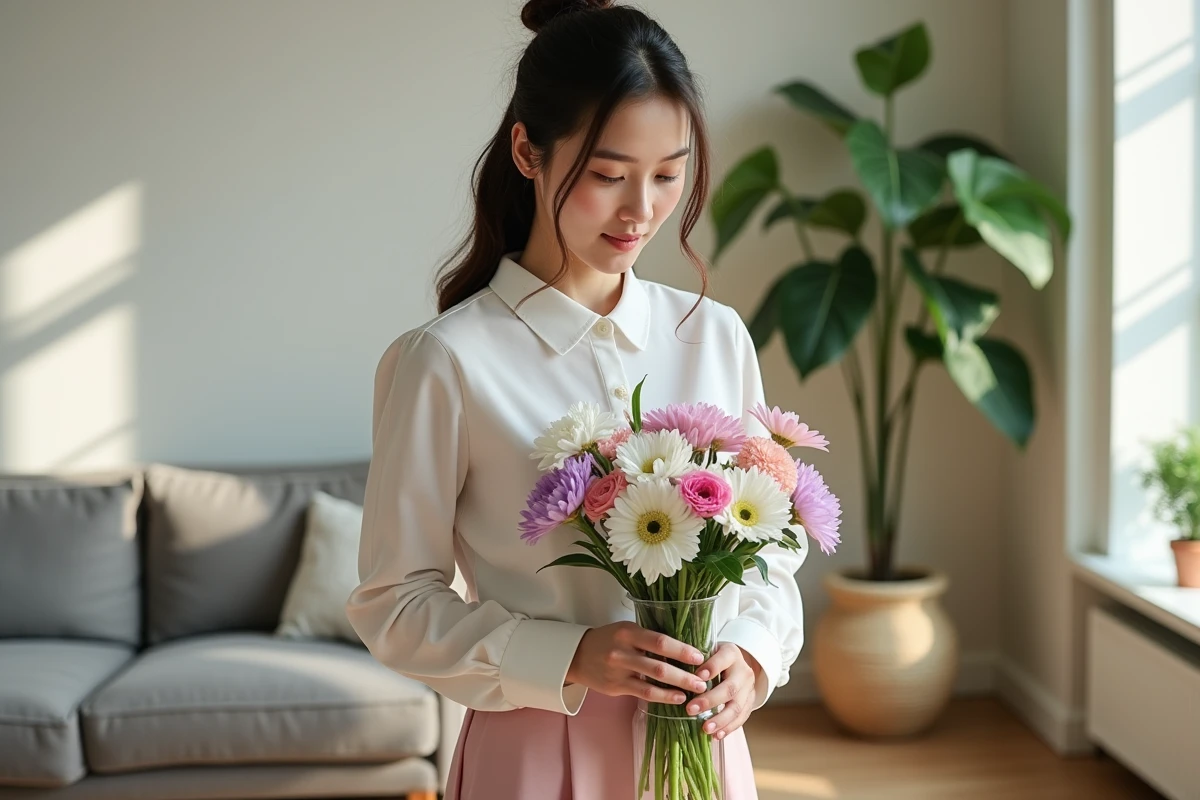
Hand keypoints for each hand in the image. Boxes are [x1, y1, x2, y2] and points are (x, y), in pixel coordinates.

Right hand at [566, 622, 708, 704]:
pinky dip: (663, 697)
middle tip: (704, 681)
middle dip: (685, 675)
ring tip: (695, 692)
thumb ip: (649, 638)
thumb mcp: (627, 631)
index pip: (660, 642)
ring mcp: (618, 671)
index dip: (682, 650)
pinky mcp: (616, 687)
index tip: (700, 657)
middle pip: (659, 665)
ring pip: (653, 683)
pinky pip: (644, 694)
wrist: (578, 655)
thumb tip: (683, 648)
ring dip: (677, 688)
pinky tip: (677, 698)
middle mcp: (622, 652)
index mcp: (628, 632)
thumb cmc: (609, 640)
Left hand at [685, 642, 760, 739]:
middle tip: (690, 710)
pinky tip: (717, 735)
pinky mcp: (750, 703)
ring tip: (705, 729)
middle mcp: (743, 671)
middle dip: (709, 701)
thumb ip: (694, 660)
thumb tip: (672, 672)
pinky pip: (741, 718)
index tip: (696, 678)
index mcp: (731, 653)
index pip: (723, 659)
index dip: (711, 668)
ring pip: (737, 706)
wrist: (737, 665)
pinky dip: (729, 728)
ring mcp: (749, 688)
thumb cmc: (713, 658)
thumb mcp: (706, 652)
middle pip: (729, 688)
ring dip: (720, 719)